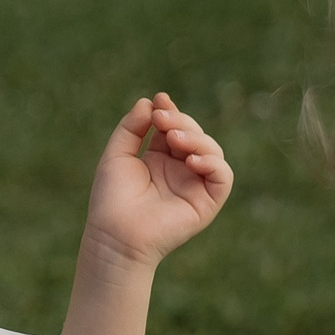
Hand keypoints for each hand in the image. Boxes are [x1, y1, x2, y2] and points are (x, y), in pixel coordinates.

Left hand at [84, 93, 232, 267]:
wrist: (115, 234)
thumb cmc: (112, 199)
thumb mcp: (118, 154)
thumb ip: (132, 127)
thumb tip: (148, 101)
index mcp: (160, 160)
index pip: (175, 128)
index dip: (171, 111)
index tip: (159, 100)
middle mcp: (180, 171)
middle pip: (194, 135)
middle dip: (181, 121)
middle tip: (162, 119)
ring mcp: (195, 186)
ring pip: (212, 152)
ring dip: (196, 138)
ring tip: (173, 138)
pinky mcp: (207, 203)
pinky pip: (223, 177)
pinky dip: (212, 163)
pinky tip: (191, 160)